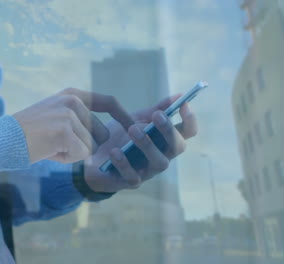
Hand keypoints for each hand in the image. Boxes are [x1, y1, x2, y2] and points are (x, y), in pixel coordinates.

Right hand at [13, 88, 133, 163]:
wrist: (2, 139)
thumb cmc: (29, 133)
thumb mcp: (56, 115)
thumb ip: (79, 118)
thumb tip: (107, 134)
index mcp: (72, 94)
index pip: (108, 101)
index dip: (123, 116)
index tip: (134, 127)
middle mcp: (73, 100)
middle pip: (102, 133)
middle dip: (85, 146)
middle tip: (57, 143)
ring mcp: (69, 114)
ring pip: (90, 146)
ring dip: (73, 153)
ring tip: (50, 145)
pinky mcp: (65, 130)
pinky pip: (79, 154)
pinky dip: (65, 159)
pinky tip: (48, 151)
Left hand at [83, 95, 197, 192]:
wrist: (94, 156)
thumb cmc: (119, 137)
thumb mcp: (135, 120)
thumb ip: (155, 110)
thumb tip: (179, 95)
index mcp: (165, 141)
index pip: (188, 132)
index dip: (190, 119)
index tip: (183, 104)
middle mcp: (161, 157)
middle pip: (177, 147)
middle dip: (169, 130)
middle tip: (156, 116)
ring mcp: (148, 171)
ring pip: (159, 163)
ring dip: (148, 145)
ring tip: (132, 129)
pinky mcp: (130, 182)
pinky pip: (133, 177)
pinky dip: (124, 163)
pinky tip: (115, 151)